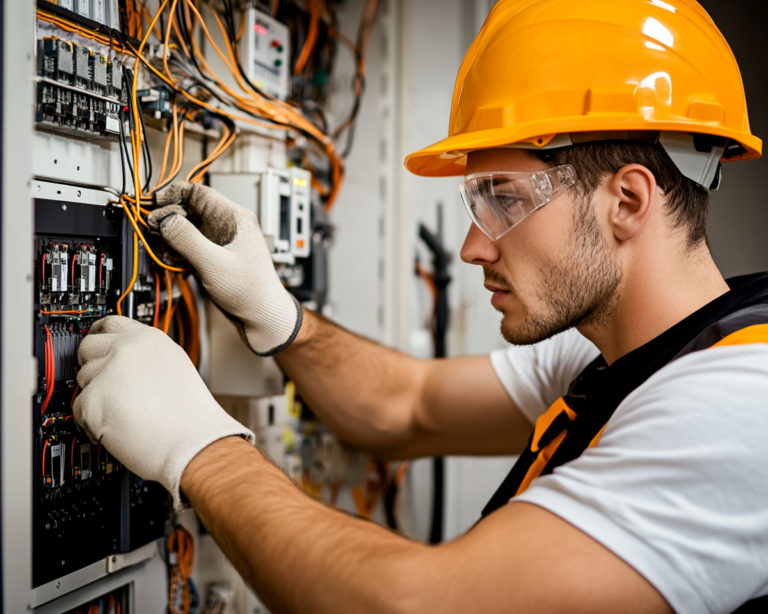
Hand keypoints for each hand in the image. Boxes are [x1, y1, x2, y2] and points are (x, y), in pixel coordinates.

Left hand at [74, 316, 254, 508]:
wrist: (194, 442)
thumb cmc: (191, 415)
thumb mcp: (175, 366)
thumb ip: (145, 355)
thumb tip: (119, 355)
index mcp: (149, 339)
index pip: (110, 322)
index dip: (98, 334)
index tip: (94, 340)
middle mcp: (128, 349)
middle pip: (88, 347)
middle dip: (91, 365)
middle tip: (107, 386)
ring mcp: (109, 372)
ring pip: (83, 380)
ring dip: (95, 396)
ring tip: (125, 412)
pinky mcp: (93, 400)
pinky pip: (78, 408)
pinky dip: (92, 421)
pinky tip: (119, 426)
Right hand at [148, 182, 301, 355]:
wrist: (262, 317)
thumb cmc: (251, 292)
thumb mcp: (213, 263)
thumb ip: (186, 239)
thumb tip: (165, 219)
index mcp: (234, 218)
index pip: (198, 192)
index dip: (171, 194)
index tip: (151, 203)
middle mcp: (227, 225)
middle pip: (189, 209)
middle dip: (168, 219)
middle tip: (152, 230)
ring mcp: (220, 241)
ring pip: (186, 228)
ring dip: (171, 238)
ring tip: (164, 251)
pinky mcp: (214, 256)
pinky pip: (190, 245)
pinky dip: (178, 252)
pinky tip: (174, 263)